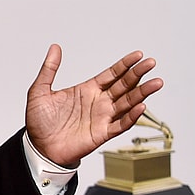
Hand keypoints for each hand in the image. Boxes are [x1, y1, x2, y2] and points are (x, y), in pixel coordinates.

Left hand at [25, 44, 163, 167]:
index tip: (138, 55)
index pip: (111, 74)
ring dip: (142, 93)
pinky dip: (132, 117)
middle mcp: (99, 102)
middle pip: (124, 85)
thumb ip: (49, 70)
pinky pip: (121, 124)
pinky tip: (141, 106)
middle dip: (138, 74)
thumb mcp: (39, 91)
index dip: (125, 65)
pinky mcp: (102, 133)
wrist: (38, 147)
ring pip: (127, 103)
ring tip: (156, 83)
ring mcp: (102, 118)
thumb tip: (55, 47)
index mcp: (87, 90)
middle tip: (151, 63)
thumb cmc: (39, 122)